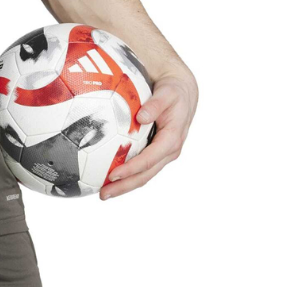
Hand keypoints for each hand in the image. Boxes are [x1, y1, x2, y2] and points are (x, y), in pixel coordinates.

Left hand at [100, 68, 197, 199]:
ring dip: (125, 185)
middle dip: (125, 185)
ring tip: (104, 192)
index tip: (113, 174)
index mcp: (172, 140)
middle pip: (145, 174)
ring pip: (143, 175)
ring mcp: (162, 154)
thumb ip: (155, 105)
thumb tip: (142, 117)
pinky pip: (141, 167)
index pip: (150, 159)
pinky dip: (128, 175)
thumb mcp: (168, 94)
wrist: (182, 92)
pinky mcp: (155, 151)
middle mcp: (168, 151)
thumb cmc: (174, 92)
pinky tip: (111, 177)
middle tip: (103, 194)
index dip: (132, 168)